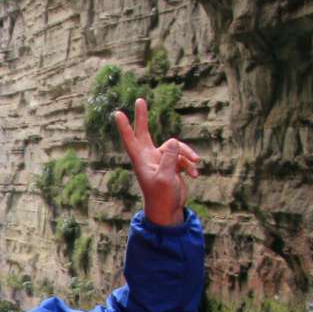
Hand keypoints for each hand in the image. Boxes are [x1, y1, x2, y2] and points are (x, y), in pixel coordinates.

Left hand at [113, 96, 199, 226]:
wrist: (169, 211)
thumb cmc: (162, 197)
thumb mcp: (166, 178)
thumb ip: (170, 158)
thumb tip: (173, 141)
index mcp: (142, 161)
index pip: (131, 140)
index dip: (125, 127)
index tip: (117, 113)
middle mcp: (149, 158)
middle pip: (145, 132)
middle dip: (143, 117)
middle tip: (140, 100)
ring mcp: (160, 160)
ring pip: (174, 146)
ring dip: (186, 153)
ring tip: (195, 164)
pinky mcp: (171, 165)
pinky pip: (182, 157)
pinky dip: (189, 164)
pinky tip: (194, 175)